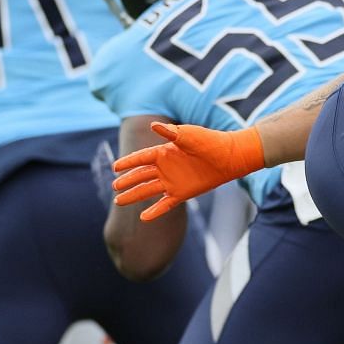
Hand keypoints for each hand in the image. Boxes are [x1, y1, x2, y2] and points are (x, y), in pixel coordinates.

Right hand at [113, 123, 265, 219]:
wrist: (229, 157)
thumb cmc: (209, 142)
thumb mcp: (189, 135)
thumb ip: (171, 133)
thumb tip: (153, 125)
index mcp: (164, 152)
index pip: (140, 158)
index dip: (127, 163)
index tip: (114, 168)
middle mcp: (165, 167)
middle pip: (141, 175)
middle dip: (127, 181)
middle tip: (114, 187)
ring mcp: (172, 181)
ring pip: (148, 190)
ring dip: (134, 195)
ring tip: (118, 201)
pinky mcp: (182, 193)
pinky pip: (165, 204)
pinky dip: (155, 211)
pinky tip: (143, 217)